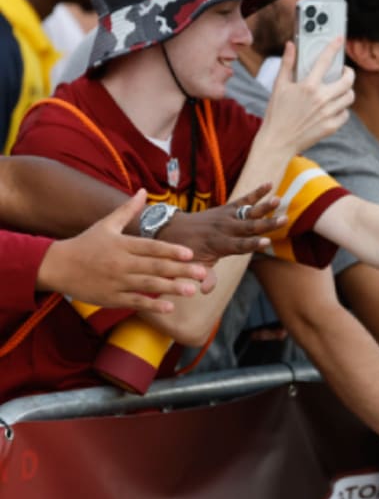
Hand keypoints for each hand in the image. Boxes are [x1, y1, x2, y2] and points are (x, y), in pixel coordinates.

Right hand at [36, 190, 208, 313]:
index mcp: (122, 244)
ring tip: (192, 290)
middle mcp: (121, 263)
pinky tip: (169, 307)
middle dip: (180, 270)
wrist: (56, 266)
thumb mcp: (106, 224)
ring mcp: (116, 282)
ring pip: (147, 286)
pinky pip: (134, 302)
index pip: (151, 247)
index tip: (190, 253)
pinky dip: (151, 305)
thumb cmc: (85, 243)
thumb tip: (143, 191)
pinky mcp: (110, 298)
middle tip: (202, 272)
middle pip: (154, 267)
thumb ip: (128, 210)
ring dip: (171, 288)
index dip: (171, 250)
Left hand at [157, 183, 283, 265]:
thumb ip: (204, 276)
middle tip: (284, 220)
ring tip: (278, 199)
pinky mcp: (227, 208)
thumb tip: (206, 291)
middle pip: (250, 227)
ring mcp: (226, 217)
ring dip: (264, 206)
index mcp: (218, 244)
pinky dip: (257, 192)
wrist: (173, 230)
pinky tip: (270, 185)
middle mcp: (224, 229)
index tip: (267, 242)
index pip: (239, 245)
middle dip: (267, 224)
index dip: (253, 244)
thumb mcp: (193, 266)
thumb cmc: (187, 252)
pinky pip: (244, 199)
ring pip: (248, 211)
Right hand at [260, 41, 354, 154]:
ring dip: (347, 91)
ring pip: (350, 97)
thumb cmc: (276, 113)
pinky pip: (345, 114)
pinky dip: (342, 109)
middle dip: (349, 73)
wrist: (278, 141)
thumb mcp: (279, 86)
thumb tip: (290, 46)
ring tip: (339, 90)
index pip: (325, 61)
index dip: (334, 47)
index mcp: (308, 86)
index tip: (339, 40)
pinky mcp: (331, 126)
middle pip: (348, 80)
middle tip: (343, 72)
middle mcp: (321, 99)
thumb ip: (287, 64)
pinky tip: (334, 107)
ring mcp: (328, 113)